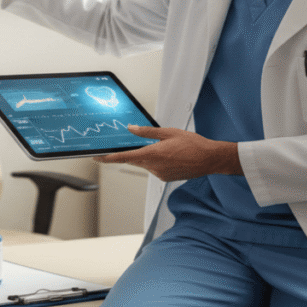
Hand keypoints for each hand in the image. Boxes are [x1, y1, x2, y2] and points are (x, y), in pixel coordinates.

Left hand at [95, 125, 241, 180]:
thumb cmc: (192, 144)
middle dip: (130, 153)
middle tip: (131, 144)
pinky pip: (155, 169)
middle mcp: (154, 167)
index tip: (96, 158)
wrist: (210, 159)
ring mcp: (160, 174)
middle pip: (134, 160)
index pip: (124, 157)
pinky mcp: (165, 178)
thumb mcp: (168, 132)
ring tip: (164, 147)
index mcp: (152, 154)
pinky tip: (169, 155)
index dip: (108, 158)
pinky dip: (156, 162)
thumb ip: (147, 132)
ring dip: (147, 156)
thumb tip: (131, 129)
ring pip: (145, 164)